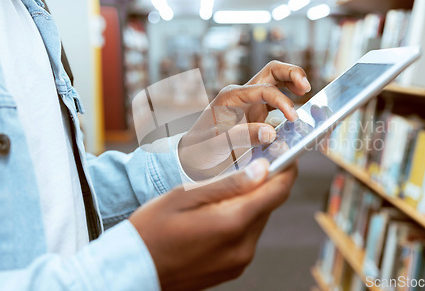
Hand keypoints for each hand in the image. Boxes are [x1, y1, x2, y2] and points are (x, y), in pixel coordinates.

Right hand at [129, 159, 297, 290]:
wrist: (133, 270)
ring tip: (230, 188)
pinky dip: (242, 219)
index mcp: (232, 223)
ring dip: (252, 202)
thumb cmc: (152, 229)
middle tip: (253, 164)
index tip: (288, 155)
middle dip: (264, 184)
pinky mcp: (233, 269)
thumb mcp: (185, 197)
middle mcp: (243, 246)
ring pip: (258, 221)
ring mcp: (239, 261)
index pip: (276, 193)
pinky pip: (247, 236)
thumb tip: (263, 170)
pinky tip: (221, 211)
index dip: (286, 171)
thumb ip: (228, 184)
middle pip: (268, 206)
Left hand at [179, 61, 310, 179]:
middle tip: (307, 87)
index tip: (293, 118)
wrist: (191, 156)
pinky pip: (277, 98)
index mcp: (231, 97)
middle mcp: (242, 94)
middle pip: (272, 71)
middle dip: (292, 74)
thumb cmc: (199, 150)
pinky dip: (291, 99)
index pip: (264, 90)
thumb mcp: (216, 146)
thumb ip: (242, 137)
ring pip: (276, 80)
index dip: (282, 102)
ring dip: (293, 81)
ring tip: (307, 92)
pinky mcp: (256, 112)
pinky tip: (299, 110)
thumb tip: (270, 133)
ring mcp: (250, 102)